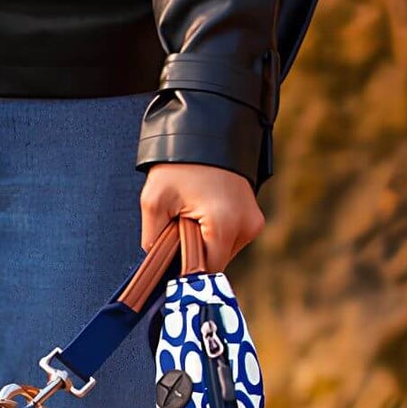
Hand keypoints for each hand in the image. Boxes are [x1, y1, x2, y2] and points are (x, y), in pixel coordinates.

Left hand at [140, 163, 264, 271]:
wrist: (206, 133)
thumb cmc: (179, 165)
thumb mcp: (154, 202)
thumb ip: (152, 241)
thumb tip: (157, 266)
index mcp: (225, 226)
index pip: (205, 273)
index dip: (185, 274)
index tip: (169, 266)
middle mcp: (246, 227)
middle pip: (215, 265)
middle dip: (193, 258)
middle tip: (176, 235)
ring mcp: (253, 222)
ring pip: (222, 253)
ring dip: (203, 247)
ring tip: (189, 221)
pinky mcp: (253, 218)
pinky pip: (229, 240)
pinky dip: (213, 237)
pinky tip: (201, 218)